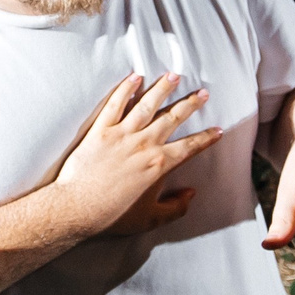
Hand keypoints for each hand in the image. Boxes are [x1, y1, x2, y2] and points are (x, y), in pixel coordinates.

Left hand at [52, 74, 221, 237]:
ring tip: (173, 76)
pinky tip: (134, 77)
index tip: (217, 130)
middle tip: (202, 93)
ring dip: (162, 88)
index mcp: (159, 165)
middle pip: (172, 118)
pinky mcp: (100, 130)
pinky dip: (125, 89)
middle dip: (190, 104)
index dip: (206, 138)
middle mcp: (144, 145)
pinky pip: (115, 104)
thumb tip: (190, 195)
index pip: (189, 147)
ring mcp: (122, 135)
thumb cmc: (112, 216)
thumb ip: (175, 208)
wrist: (76, 210)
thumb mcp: (150, 219)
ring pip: (147, 105)